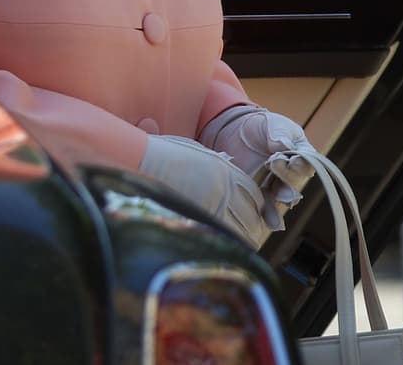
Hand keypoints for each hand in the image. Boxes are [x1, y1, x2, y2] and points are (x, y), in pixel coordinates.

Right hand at [138, 135, 267, 246]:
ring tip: (238, 248)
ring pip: (242, 230)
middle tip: (248, 237)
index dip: (258, 209)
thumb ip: (216, 160)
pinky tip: (223, 251)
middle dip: (253, 227)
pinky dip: (225, 245)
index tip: (254, 217)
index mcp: (226, 170)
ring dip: (242, 239)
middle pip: (252, 215)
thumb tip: (228, 159)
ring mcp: (212, 203)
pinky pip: (222, 237)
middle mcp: (224, 188)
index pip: (256, 196)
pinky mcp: (198, 218)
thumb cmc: (164, 153)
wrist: (144, 159)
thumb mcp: (197, 151)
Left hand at [199, 105, 317, 228]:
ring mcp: (275, 185)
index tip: (291, 159)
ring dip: (280, 202)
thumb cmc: (261, 126)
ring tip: (277, 204)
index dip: (299, 163)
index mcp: (300, 155)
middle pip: (294, 181)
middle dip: (285, 177)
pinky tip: (270, 223)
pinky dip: (268, 216)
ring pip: (281, 198)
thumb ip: (279, 134)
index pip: (305, 162)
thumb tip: (284, 146)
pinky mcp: (259, 193)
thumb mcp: (272, 124)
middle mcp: (291, 174)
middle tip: (273, 166)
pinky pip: (266, 207)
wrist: (235, 132)